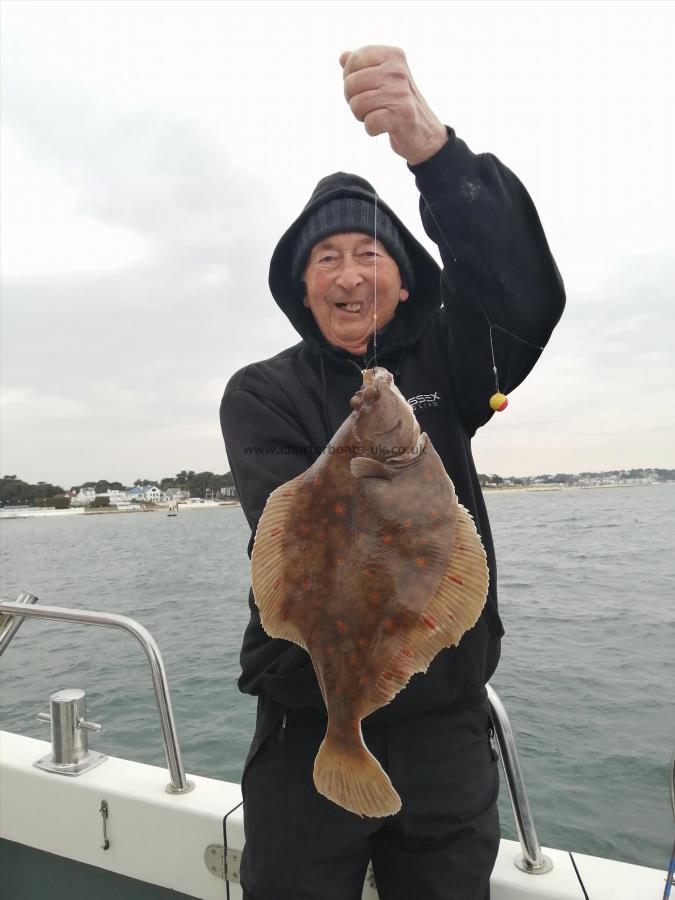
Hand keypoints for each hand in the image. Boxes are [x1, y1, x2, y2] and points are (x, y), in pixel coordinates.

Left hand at [339, 46, 447, 165]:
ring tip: (378, 115)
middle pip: (351, 83)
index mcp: (393, 56)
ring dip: (362, 116)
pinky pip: (369, 123)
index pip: (354, 59)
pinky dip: (372, 129)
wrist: (424, 131)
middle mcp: (397, 71)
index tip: (364, 87)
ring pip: (356, 105)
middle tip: (371, 105)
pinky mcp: (401, 116)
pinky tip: (384, 127)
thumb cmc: (397, 103)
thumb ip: (363, 66)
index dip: (350, 77)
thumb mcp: (383, 79)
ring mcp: (400, 93)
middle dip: (354, 100)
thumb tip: (343, 56)